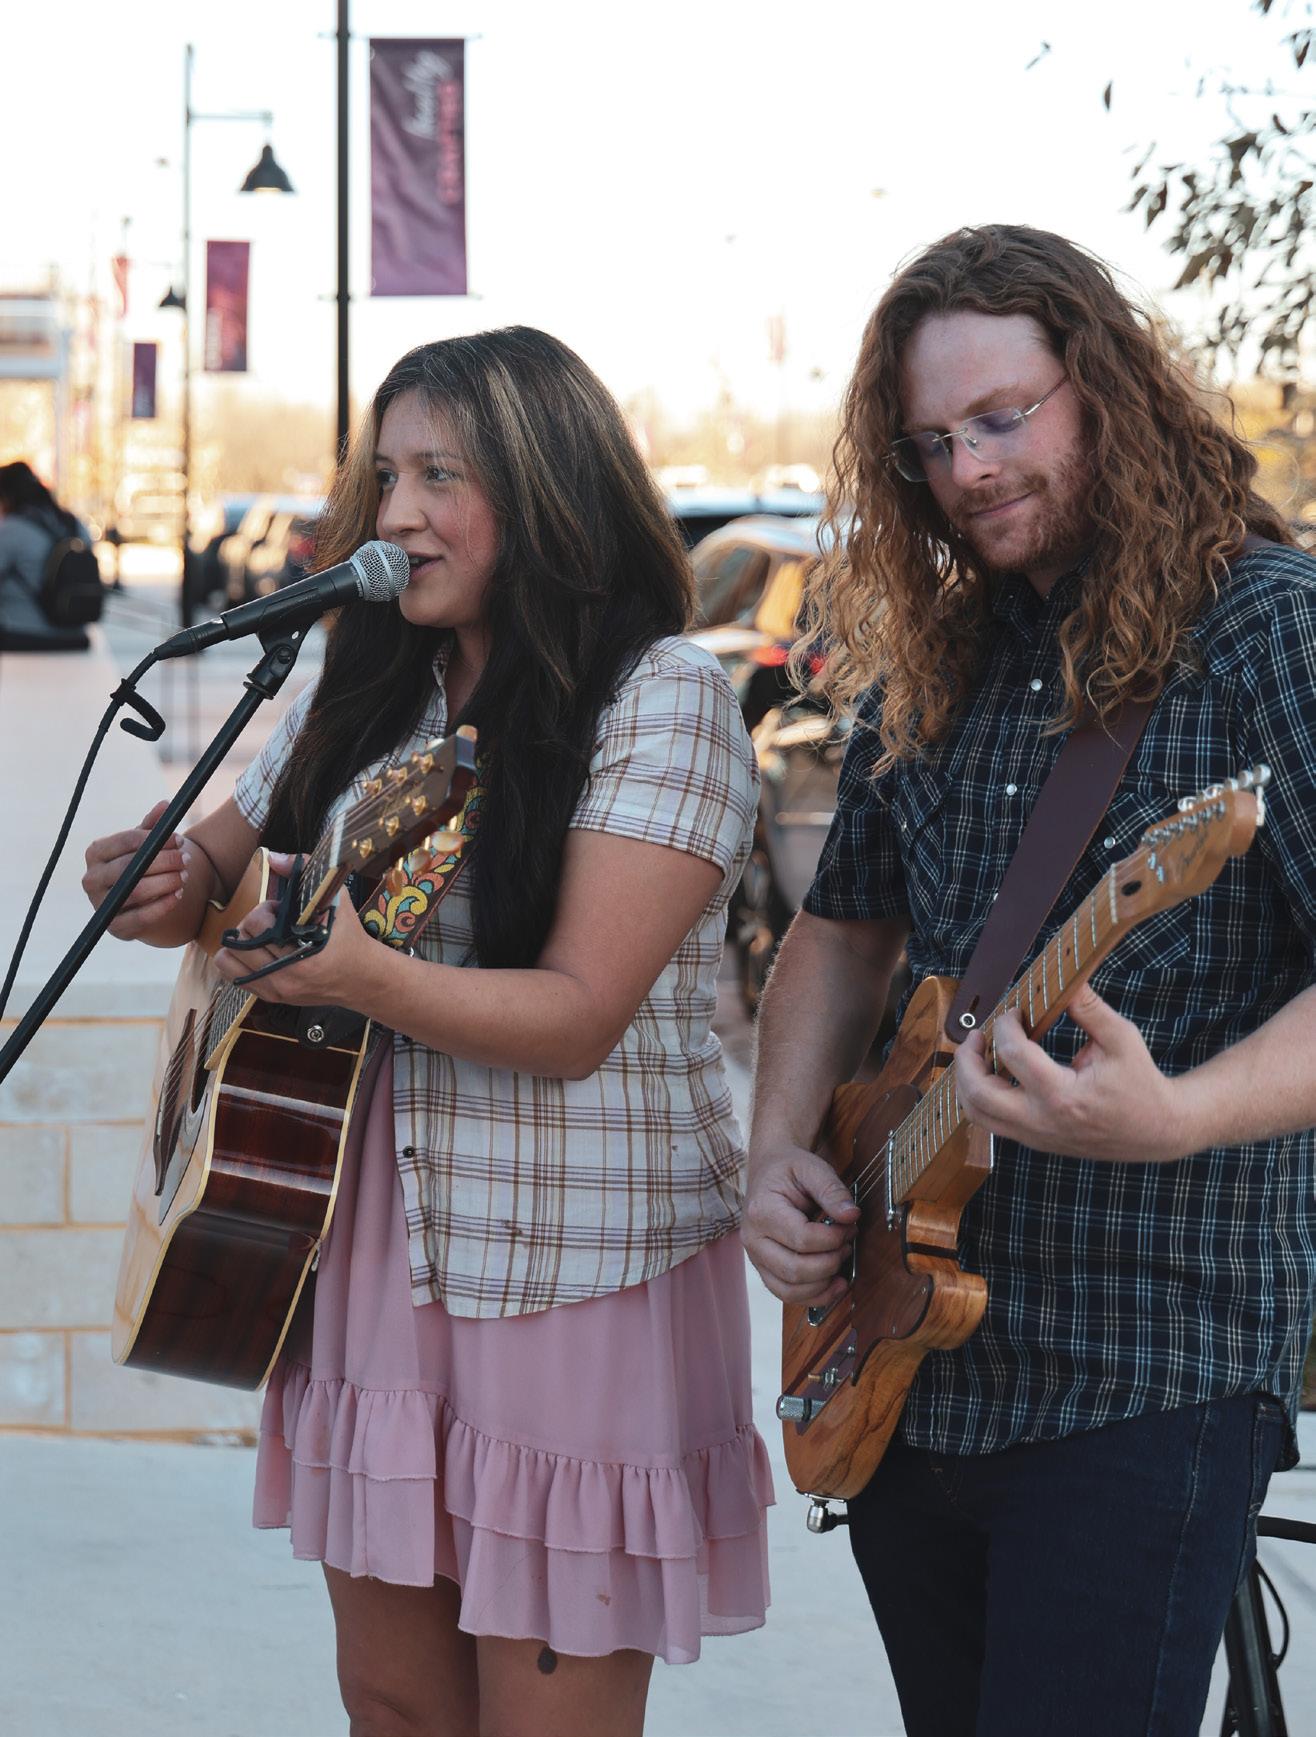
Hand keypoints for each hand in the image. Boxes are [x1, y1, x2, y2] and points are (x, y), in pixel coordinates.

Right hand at [82, 800, 191, 940]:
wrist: (134, 903)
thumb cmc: (137, 865)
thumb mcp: (143, 845)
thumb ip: (153, 826)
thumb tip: (165, 805)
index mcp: (96, 853)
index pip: (126, 841)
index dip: (155, 839)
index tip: (178, 839)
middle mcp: (92, 879)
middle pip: (130, 867)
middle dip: (163, 861)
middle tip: (185, 859)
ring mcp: (101, 905)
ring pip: (136, 891)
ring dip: (166, 882)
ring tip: (184, 876)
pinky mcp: (115, 927)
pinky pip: (141, 917)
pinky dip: (163, 905)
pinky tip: (178, 894)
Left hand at [211, 853, 382, 1008]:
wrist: (362, 977)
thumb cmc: (349, 936)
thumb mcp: (336, 898)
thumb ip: (305, 871)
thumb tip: (273, 858)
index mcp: (303, 952)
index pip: (256, 922)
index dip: (266, 909)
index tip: (283, 911)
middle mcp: (286, 976)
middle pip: (239, 939)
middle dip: (253, 924)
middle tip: (273, 924)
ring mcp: (276, 990)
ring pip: (227, 960)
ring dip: (240, 944)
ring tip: (262, 939)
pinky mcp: (271, 998)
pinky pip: (232, 976)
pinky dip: (239, 961)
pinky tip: (259, 953)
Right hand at [741, 1140, 858, 1304]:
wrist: (769, 1170)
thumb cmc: (789, 1169)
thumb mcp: (812, 1167)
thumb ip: (832, 1190)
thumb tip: (852, 1216)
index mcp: (761, 1211)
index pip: (802, 1239)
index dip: (833, 1238)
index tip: (850, 1226)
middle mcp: (753, 1239)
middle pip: (795, 1270)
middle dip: (830, 1262)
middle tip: (847, 1243)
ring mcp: (756, 1258)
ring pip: (790, 1290)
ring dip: (823, 1283)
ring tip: (841, 1260)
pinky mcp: (765, 1269)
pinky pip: (787, 1294)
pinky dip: (814, 1296)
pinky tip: (834, 1284)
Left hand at [955, 984, 1192, 1163]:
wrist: (1157, 1132)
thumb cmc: (1141, 1083)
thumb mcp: (1122, 1038)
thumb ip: (1089, 1008)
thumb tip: (1065, 978)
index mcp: (1064, 1096)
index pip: (1013, 1054)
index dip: (1005, 1024)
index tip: (1014, 1011)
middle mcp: (1042, 1121)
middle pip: (978, 1095)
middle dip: (967, 1059)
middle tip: (976, 1035)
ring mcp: (1036, 1137)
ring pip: (977, 1115)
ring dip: (967, 1081)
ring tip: (978, 1054)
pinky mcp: (1035, 1142)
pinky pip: (991, 1123)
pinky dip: (981, 1097)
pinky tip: (993, 1073)